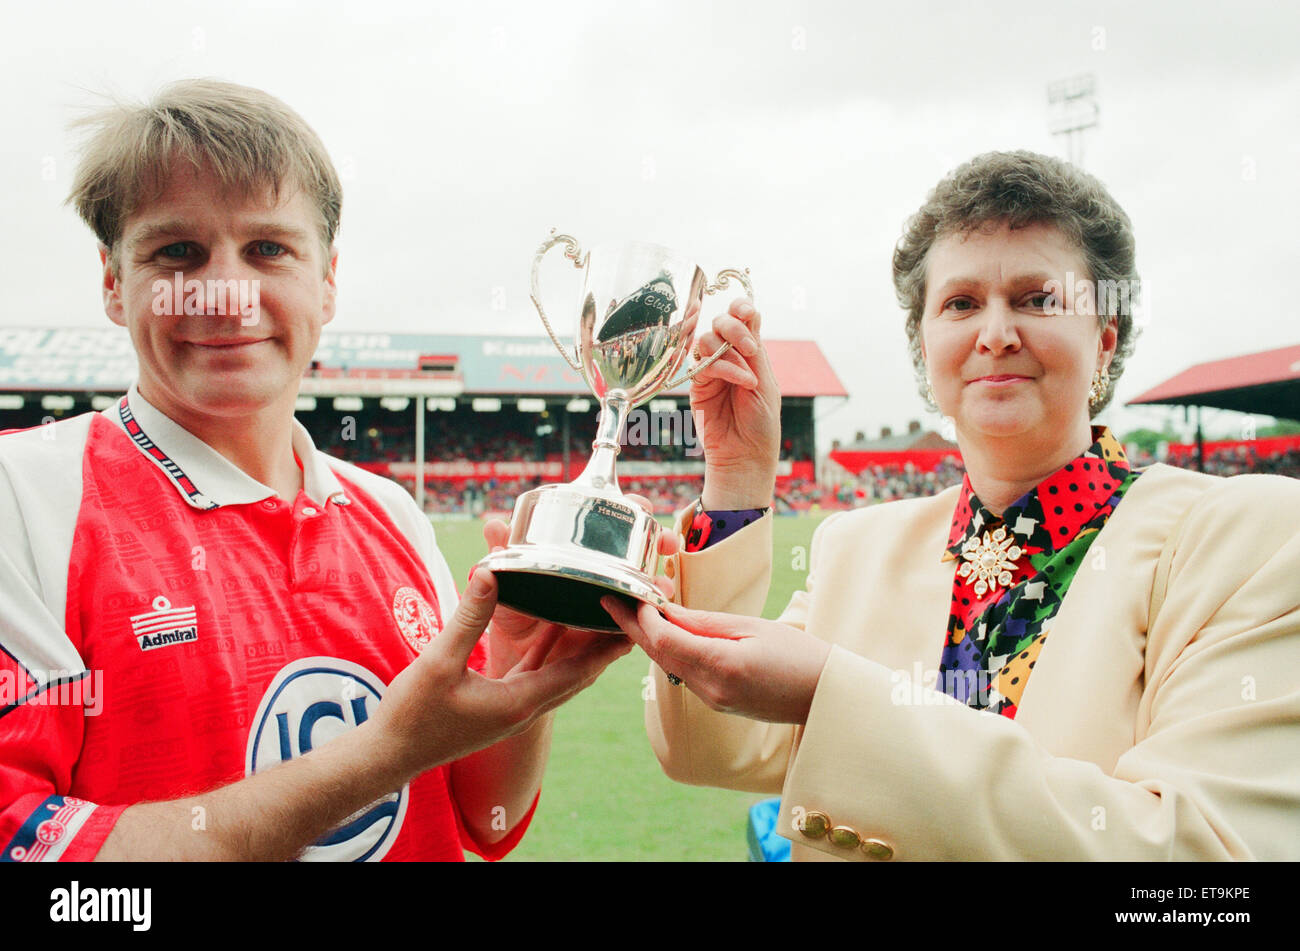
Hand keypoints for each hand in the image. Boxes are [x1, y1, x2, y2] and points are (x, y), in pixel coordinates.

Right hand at [367, 568, 632, 782]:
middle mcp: (523, 709)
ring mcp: (511, 709)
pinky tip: (552, 625)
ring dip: (580, 648)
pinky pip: (534, 673)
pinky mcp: (497, 704)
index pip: (578, 672)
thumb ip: (468, 618)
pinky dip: (549, 650)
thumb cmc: (412, 715)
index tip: (632, 625)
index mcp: (519, 702)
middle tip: (628, 615)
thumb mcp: (439, 661)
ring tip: (602, 617)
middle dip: (604, 647)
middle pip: (577, 674)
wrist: (388, 755)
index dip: (607, 648)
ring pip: (558, 674)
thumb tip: (490, 573)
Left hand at [479, 494, 677, 672]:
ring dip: (656, 589)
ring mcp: (606, 609)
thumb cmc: (510, 611)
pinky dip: (638, 632)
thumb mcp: (505, 581)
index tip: (644, 507)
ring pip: (642, 594)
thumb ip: (500, 553)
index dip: (632, 511)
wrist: (509, 658)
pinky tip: (643, 627)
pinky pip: (627, 636)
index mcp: (578, 556)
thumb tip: (495, 525)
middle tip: (666, 542)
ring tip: (660, 588)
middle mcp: (599, 579)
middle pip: (638, 553)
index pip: (611, 524)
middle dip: (658, 543)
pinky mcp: (603, 642)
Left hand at [600, 598, 830, 724]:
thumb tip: (666, 612)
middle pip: (658, 655)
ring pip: (667, 666)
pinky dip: (669, 652)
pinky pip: (683, 674)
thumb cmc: (800, 655)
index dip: (640, 617)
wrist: (826, 696)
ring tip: (631, 611)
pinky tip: (664, 634)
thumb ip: (705, 622)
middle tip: (611, 600)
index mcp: (720, 666)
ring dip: (649, 639)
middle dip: (632, 627)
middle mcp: (710, 690)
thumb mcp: (753, 627)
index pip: (664, 640)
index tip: (626, 594)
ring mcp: (712, 701)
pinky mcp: (717, 704)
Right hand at [689, 299, 780, 508]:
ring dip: (730, 351)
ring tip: (748, 378)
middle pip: (721, 322)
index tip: (747, 310)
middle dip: (734, 328)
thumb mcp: (765, 383)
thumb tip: (749, 315)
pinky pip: (703, 363)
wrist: (746, 456)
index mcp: (749, 354)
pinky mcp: (697, 385)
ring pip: (707, 339)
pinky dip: (724, 367)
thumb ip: (754, 351)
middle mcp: (729, 357)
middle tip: (751, 348)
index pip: (742, 319)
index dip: (741, 307)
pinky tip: (741, 381)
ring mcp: (711, 370)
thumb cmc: (761, 424)